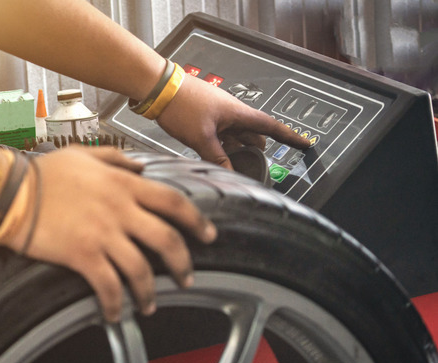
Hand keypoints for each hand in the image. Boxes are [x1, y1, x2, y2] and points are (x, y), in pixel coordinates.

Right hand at [4, 147, 216, 321]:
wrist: (11, 193)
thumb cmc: (42, 174)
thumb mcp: (83, 155)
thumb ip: (116, 158)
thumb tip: (140, 166)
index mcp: (123, 184)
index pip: (173, 201)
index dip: (196, 220)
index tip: (208, 234)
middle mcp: (120, 209)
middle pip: (167, 239)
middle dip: (183, 263)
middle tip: (187, 277)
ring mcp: (103, 233)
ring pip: (142, 269)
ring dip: (150, 292)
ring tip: (150, 305)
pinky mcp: (83, 255)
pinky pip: (109, 286)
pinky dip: (115, 304)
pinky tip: (115, 314)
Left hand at [157, 74, 311, 169]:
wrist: (158, 88)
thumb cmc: (181, 105)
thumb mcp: (201, 138)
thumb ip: (217, 157)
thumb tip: (230, 174)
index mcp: (238, 113)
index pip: (271, 126)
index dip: (289, 136)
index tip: (304, 144)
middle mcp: (231, 113)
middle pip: (252, 134)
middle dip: (256, 151)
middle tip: (258, 168)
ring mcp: (218, 114)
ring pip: (235, 136)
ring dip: (236, 150)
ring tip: (235, 167)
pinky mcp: (204, 117)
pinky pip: (220, 135)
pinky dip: (221, 147)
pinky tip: (215, 158)